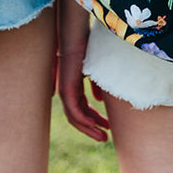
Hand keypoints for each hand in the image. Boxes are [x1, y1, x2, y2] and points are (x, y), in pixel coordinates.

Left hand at [56, 0, 109, 140]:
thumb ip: (96, 84)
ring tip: (104, 137)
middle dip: (92, 128)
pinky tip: (96, 126)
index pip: (81, 108)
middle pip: (77, 116)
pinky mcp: (66, 88)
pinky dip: (84, 121)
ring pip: (75, 117)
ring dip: (89, 128)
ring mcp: (65, 90)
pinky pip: (74, 111)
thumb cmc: (87, 46)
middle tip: (106, 138)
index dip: (93, 119)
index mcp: (73, 85)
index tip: (107, 127)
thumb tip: (100, 99)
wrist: (76, 33)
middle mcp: (66, 90)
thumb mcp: (95, 69)